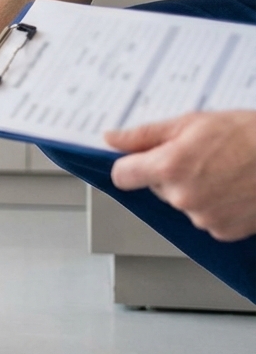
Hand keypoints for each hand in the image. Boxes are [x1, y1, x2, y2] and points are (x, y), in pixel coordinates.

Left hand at [107, 111, 255, 241]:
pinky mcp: (223, 232)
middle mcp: (182, 197)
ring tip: (226, 171)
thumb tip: (112, 139)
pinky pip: (207, 219)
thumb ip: (146, 135)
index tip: (142, 161)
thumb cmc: (250, 135)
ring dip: (197, 191)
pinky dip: (217, 206)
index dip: (131, 166)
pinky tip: (236, 189)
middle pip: (157, 189)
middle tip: (203, 157)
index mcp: (168, 167)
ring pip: (184, 204)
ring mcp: (203, 218)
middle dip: (172, 174)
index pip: (122, 176)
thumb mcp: (193, 122)